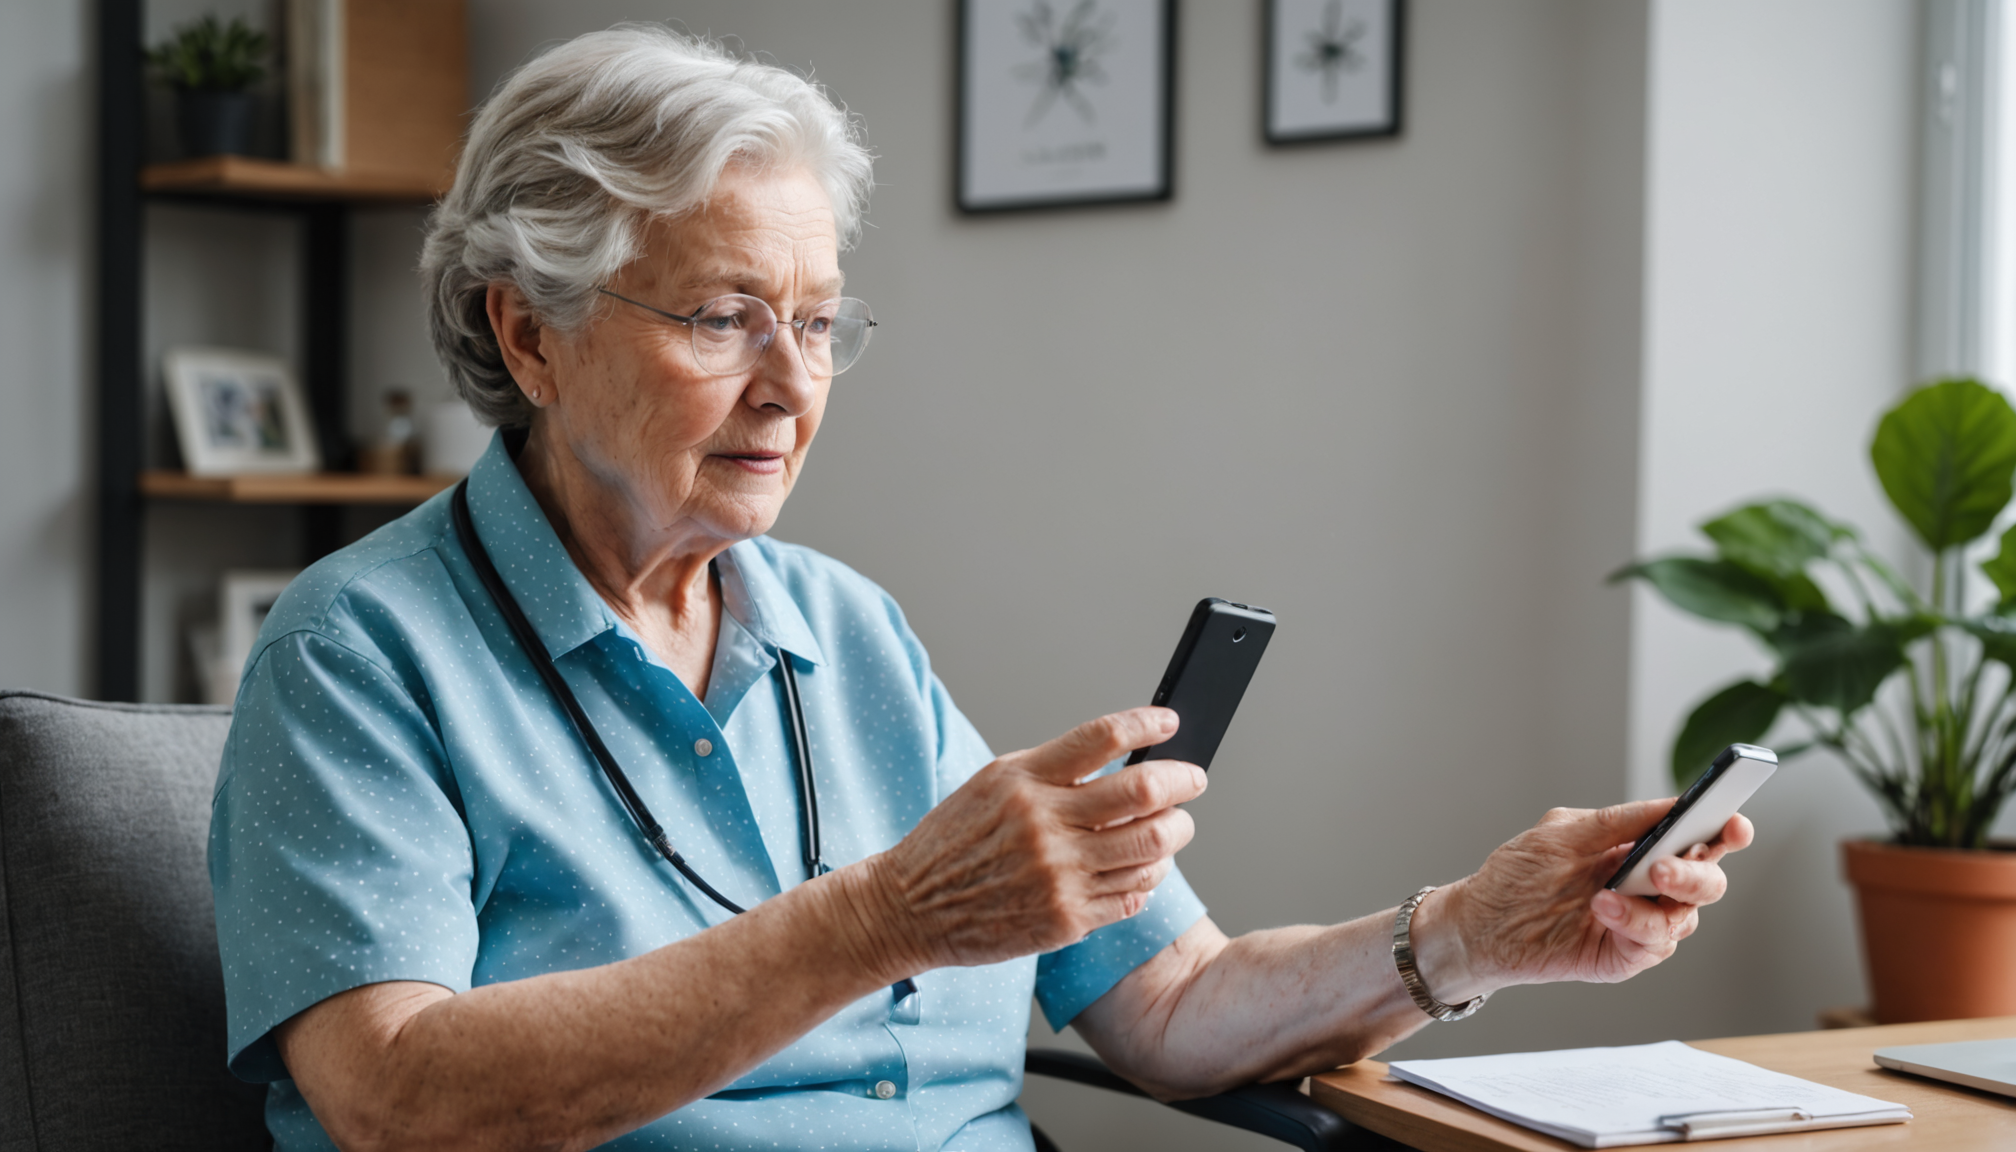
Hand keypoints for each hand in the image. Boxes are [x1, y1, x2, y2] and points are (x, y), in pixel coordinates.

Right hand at [851, 708, 1206, 975]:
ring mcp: (1058, 874)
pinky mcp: (1066, 919)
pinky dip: (1149, 877)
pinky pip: (1133, 894)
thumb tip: (1120, 759)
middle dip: (1182, 781)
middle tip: (1193, 780)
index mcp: (1023, 780)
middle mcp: (1044, 823)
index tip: (1169, 723)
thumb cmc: (953, 843)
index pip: (1102, 737)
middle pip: (1143, 791)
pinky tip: (1143, 869)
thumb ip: (1052, 772)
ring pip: (1151, 846)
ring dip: (1176, 832)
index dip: (1147, 724)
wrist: (910, 908)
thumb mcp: (992, 785)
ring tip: (1174, 826)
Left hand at [1414, 800, 1753, 998]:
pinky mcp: (1625, 956)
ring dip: (1653, 905)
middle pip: (1706, 881)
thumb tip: (1669, 805)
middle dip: (1695, 873)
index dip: (1725, 831)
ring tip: (1609, 895)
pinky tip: (1604, 911)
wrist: (1481, 923)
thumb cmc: (1518, 874)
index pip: (1699, 839)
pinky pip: (1652, 945)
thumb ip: (1617, 822)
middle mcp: (1651, 886)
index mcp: (1643, 849)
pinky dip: (1633, 926)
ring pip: (1682, 917)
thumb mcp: (1563, 833)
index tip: (1732, 823)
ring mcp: (1641, 922)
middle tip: (1663, 867)